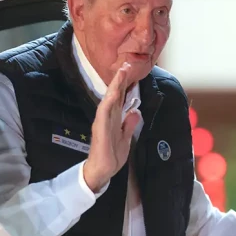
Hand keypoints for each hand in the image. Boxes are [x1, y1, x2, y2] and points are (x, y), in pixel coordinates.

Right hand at [83, 62, 140, 192]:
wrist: (102, 172)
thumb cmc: (111, 157)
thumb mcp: (125, 139)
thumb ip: (129, 125)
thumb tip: (135, 112)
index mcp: (114, 119)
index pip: (120, 99)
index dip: (125, 86)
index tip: (130, 72)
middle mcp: (108, 118)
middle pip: (114, 95)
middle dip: (120, 80)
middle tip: (126, 64)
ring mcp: (103, 122)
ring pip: (109, 100)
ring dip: (115, 86)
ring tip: (121, 72)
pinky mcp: (99, 130)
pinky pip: (103, 114)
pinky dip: (108, 103)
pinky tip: (112, 94)